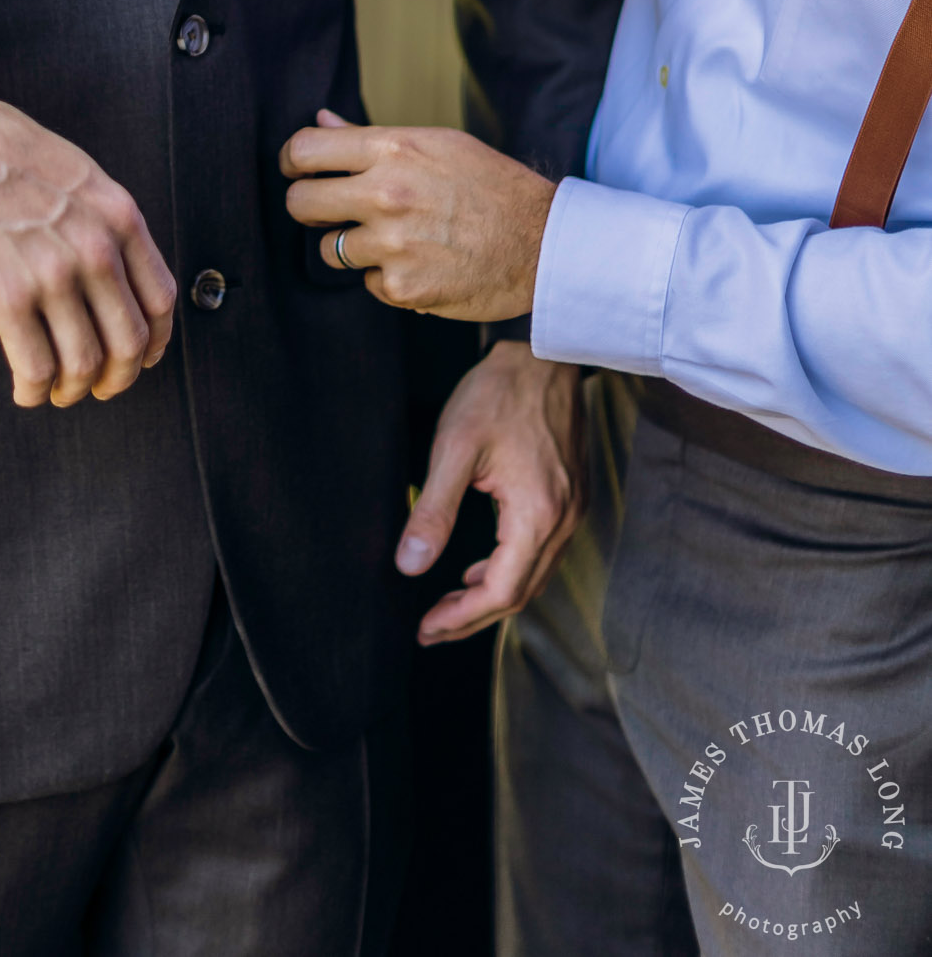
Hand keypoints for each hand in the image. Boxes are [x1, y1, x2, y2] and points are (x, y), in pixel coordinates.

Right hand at [0, 72, 176, 408]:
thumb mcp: (78, 174)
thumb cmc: (2, 151)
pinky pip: (35, 368)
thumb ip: (104, 223)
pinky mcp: (5, 299)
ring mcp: (51, 276)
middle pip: (129, 342)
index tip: (143, 356)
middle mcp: (95, 249)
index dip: (155, 341)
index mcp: (118, 216)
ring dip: (74, 390)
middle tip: (101, 386)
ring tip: (57, 390)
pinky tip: (25, 389)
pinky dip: (33, 391)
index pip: (159, 300)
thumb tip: (120, 276)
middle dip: (118, 377)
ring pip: (84, 363)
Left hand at [280, 114, 554, 318]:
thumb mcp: (438, 144)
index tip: (296, 171)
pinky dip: (387, 278)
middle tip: (329, 210)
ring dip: (351, 247)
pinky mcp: (404, 289)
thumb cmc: (492, 186)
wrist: (544, 243)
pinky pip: (368, 283)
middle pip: (300, 203)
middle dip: (308, 206)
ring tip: (392, 238)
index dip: (292, 162)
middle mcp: (386, 194)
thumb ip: (371, 137)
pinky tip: (421, 264)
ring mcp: (393, 245)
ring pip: (329, 250)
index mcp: (393, 150)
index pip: (304, 151)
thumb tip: (321, 121)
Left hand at [397, 346, 584, 643]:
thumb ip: (434, 510)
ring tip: (448, 604)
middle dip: (473, 617)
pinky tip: (480, 567)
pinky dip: (509, 570)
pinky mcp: (570, 498)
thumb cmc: (499, 392)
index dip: (462, 618)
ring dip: (491, 596)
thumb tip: (410, 565)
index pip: (501, 592)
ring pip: (533, 576)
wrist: (545, 354)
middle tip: (431, 627)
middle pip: (520, 593)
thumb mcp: (455, 448)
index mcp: (537, 514)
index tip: (426, 628)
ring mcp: (572, 510)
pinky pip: (541, 553)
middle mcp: (563, 520)